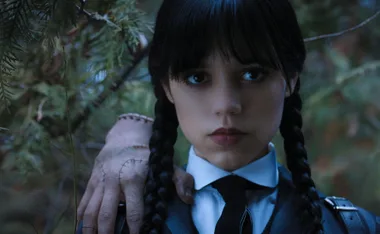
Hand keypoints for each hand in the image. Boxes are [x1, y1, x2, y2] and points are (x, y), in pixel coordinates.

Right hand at [76, 113, 194, 233]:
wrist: (125, 137)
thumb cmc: (148, 155)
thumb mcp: (166, 165)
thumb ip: (180, 181)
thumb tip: (188, 200)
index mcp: (133, 179)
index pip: (134, 211)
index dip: (135, 229)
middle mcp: (114, 181)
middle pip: (107, 214)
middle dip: (106, 233)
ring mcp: (100, 181)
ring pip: (91, 210)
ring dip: (91, 229)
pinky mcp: (92, 180)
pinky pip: (84, 202)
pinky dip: (82, 217)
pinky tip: (82, 228)